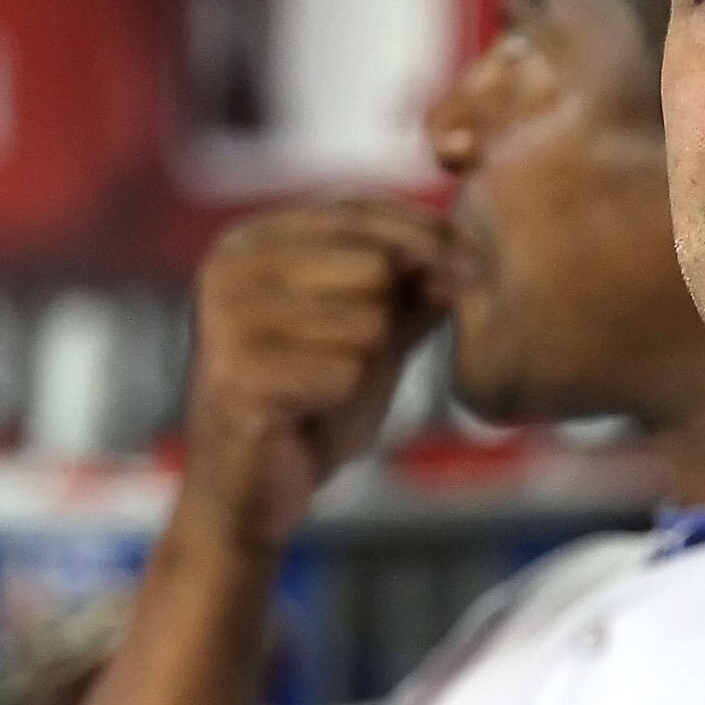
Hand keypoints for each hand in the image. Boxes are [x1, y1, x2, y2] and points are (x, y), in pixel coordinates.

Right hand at [183, 202, 457, 551]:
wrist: (249, 495)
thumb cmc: (310, 411)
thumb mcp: (370, 341)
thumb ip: (411, 294)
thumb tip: (465, 254)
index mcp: (253, 241)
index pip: (358, 209)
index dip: (427, 233)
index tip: (478, 263)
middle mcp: (231, 267)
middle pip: (373, 265)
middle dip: (387, 319)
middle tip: (353, 362)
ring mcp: (226, 318)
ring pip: (365, 321)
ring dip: (363, 366)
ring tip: (320, 390)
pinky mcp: (236, 375)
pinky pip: (344, 373)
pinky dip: (341, 401)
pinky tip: (304, 415)